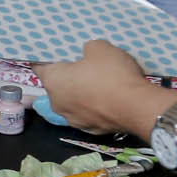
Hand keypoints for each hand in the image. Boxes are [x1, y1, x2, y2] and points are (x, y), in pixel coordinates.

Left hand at [32, 39, 158, 133]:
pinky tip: (107, 97)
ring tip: (98, 81)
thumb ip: (87, 48)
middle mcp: (57, 103)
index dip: (46, 58)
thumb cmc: (112, 74)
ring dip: (80, 92)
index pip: (39, 66)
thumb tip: (87, 54)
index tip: (54, 52)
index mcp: (53, 81)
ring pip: (72, 101)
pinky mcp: (90, 130)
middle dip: (67, 75)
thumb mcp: (100, 47)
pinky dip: (93, 105)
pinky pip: (87, 112)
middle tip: (81, 64)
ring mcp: (73, 120)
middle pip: (57, 85)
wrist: (137, 108)